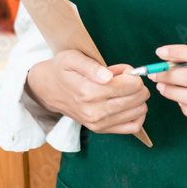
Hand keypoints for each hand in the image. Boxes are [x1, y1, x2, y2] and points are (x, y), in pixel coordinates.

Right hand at [26, 49, 149, 134]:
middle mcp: (95, 111)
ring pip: (139, 111)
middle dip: (137, 84)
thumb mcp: (72, 58)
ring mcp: (98, 123)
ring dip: (137, 97)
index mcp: (89, 92)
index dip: (132, 74)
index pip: (131, 85)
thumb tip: (108, 76)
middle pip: (138, 97)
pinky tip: (129, 103)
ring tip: (122, 89)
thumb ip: (92, 66)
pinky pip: (133, 127)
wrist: (48, 89)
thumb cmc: (62, 69)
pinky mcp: (100, 129)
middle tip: (123, 78)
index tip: (123, 71)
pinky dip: (137, 114)